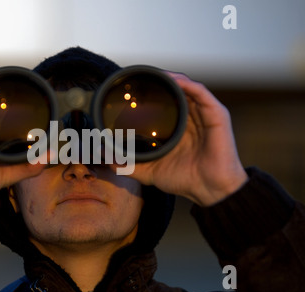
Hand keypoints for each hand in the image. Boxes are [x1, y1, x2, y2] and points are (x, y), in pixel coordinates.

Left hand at [122, 72, 247, 206]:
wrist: (209, 190)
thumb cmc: (184, 180)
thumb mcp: (148, 170)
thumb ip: (126, 164)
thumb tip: (102, 155)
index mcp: (176, 127)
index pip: (161, 102)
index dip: (147, 92)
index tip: (127, 87)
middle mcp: (189, 117)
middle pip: (172, 90)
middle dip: (156, 81)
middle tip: (137, 77)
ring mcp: (203, 114)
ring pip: (185, 86)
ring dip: (169, 78)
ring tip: (152, 74)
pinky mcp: (216, 114)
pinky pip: (200, 92)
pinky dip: (186, 84)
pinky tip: (172, 80)